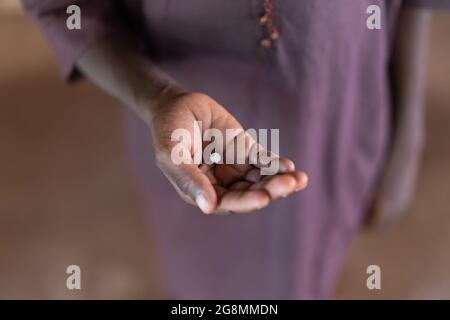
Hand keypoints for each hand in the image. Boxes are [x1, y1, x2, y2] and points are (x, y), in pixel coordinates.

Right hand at [149, 91, 307, 213]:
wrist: (177, 103)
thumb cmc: (169, 130)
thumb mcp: (172, 154)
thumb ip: (189, 180)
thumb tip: (209, 207)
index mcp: (202, 191)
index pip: (228, 203)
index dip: (246, 202)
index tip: (264, 197)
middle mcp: (221, 183)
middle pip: (249, 194)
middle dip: (270, 191)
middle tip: (289, 184)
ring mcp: (234, 166)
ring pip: (260, 180)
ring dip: (279, 181)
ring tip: (298, 179)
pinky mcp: (245, 150)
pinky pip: (263, 160)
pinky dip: (277, 164)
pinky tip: (290, 167)